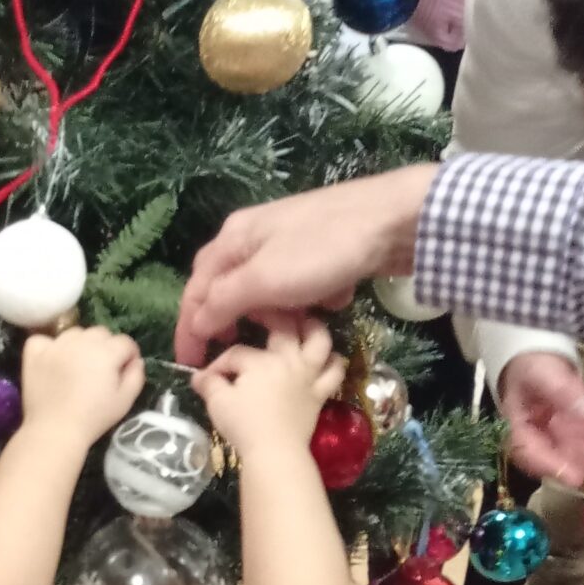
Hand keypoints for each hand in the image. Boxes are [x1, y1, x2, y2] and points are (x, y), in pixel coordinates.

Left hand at [19, 324, 142, 442]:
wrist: (55, 430)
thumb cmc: (93, 418)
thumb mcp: (125, 400)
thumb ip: (136, 375)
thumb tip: (135, 360)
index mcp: (106, 352)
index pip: (124, 342)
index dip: (128, 355)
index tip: (123, 370)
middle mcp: (81, 342)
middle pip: (100, 333)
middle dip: (105, 347)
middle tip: (100, 369)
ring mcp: (56, 346)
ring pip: (74, 333)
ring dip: (79, 344)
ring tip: (76, 365)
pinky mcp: (35, 353)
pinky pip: (42, 339)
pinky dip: (47, 346)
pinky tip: (52, 359)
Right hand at [175, 168, 439, 364]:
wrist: (394, 219)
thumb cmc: (323, 250)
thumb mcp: (264, 280)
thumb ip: (223, 302)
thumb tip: (195, 323)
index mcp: (232, 239)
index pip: (196, 290)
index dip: (189, 330)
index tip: (189, 365)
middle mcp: (253, 236)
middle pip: (227, 287)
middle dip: (234, 318)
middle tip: (241, 346)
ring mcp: (287, 241)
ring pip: (265, 289)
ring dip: (278, 311)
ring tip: (296, 323)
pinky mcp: (319, 249)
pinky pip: (299, 284)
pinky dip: (310, 298)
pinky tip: (331, 300)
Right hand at [196, 323, 344, 455]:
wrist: (275, 452)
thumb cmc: (244, 425)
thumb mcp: (217, 403)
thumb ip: (209, 384)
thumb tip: (198, 377)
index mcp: (260, 361)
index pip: (236, 353)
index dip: (220, 363)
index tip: (209, 378)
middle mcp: (287, 360)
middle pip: (284, 327)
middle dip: (271, 317)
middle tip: (262, 315)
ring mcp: (307, 375)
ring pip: (319, 341)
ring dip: (314, 329)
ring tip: (307, 324)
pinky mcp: (320, 393)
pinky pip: (335, 372)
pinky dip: (335, 363)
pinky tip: (328, 360)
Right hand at [498, 351, 583, 485]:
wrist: (538, 366)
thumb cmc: (532, 369)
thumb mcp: (543, 373)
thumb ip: (562, 391)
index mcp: (520, 431)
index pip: (531, 456)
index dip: (553, 469)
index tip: (576, 477)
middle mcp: (540, 446)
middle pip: (565, 465)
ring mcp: (560, 446)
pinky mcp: (577, 442)